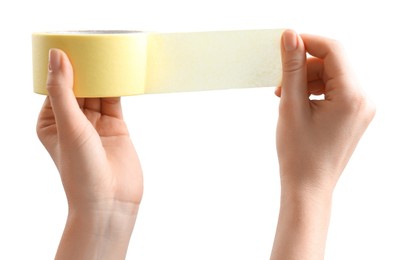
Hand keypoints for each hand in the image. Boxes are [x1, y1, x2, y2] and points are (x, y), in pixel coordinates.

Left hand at [37, 49, 142, 258]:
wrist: (110, 202)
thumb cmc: (81, 171)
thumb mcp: (68, 126)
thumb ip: (63, 91)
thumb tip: (56, 56)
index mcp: (51, 121)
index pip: (56, 85)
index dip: (64, 65)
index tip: (73, 43)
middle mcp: (72, 121)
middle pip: (79, 86)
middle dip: (85, 67)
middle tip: (93, 44)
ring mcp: (95, 123)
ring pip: (98, 91)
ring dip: (102, 75)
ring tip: (107, 52)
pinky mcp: (116, 126)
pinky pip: (115, 100)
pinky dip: (117, 86)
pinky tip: (120, 71)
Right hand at [270, 30, 374, 259]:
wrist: (308, 188)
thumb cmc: (300, 155)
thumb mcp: (291, 105)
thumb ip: (292, 67)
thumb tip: (291, 36)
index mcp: (353, 96)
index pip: (334, 50)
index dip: (308, 41)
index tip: (286, 44)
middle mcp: (364, 99)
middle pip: (333, 62)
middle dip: (304, 66)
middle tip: (280, 82)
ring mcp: (361, 108)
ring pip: (332, 75)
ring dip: (307, 78)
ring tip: (285, 96)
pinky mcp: (354, 114)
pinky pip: (335, 89)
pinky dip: (315, 90)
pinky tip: (298, 102)